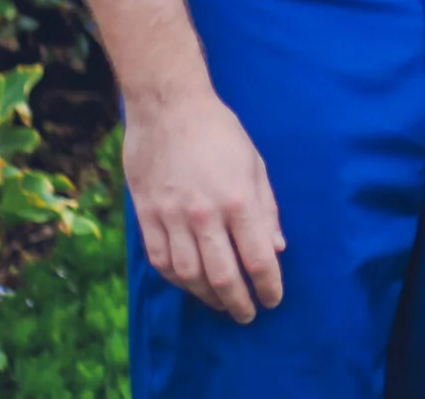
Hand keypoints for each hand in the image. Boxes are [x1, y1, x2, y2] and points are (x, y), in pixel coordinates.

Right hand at [122, 87, 285, 320]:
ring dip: (207, 297)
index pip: (258, 258)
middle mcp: (205, 214)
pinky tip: (190, 284)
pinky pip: (161, 260)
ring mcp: (172, 217)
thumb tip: (277, 248)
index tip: (273, 300)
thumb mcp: (254, 164)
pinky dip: (177, 280)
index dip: (268, 285)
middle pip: (223, 276)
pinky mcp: (147, 216)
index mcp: (238, 200)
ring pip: (189, 275)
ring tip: (221, 304)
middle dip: (239, 302)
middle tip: (247, 314)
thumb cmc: (219, 132)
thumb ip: (266, 209)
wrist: (169, 108)